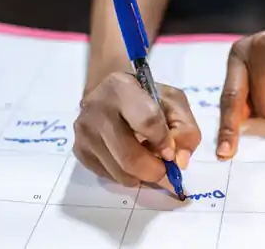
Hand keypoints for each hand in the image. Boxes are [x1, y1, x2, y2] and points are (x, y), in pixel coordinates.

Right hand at [73, 72, 201, 188]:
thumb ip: (185, 129)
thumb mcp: (172, 101)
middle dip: (155, 170)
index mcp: (122, 88)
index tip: (171, 151)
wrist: (108, 93)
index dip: (164, 142)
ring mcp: (84, 132)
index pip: (147, 121)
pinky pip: (110, 177)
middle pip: (130, 157)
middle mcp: (97, 109)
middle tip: (165, 170)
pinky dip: (127, 175)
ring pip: (120, 173)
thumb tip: (180, 160)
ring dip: (142, 176)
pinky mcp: (79, 151)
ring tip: (148, 160)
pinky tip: (131, 158)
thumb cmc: (145, 97)